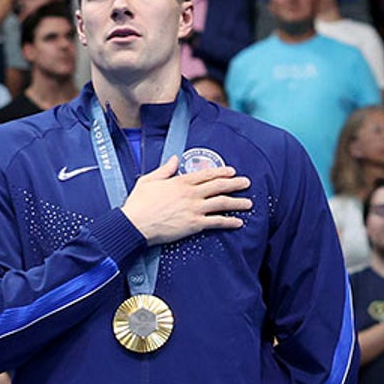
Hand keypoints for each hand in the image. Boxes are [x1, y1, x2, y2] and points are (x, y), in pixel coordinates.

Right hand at [120, 156, 252, 244]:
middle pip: (218, 186)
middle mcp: (191, 194)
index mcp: (181, 182)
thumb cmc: (139, 203)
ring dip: (237, 202)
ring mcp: (194, 209)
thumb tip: (175, 159)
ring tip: (248, 203)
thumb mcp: (149, 180)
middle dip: (235, 184)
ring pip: (221, 203)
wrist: (135, 224)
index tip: (232, 171)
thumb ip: (165, 169)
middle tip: (247, 183)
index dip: (221, 172)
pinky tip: (238, 222)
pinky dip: (229, 222)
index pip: (206, 174)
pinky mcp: (194, 224)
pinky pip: (216, 222)